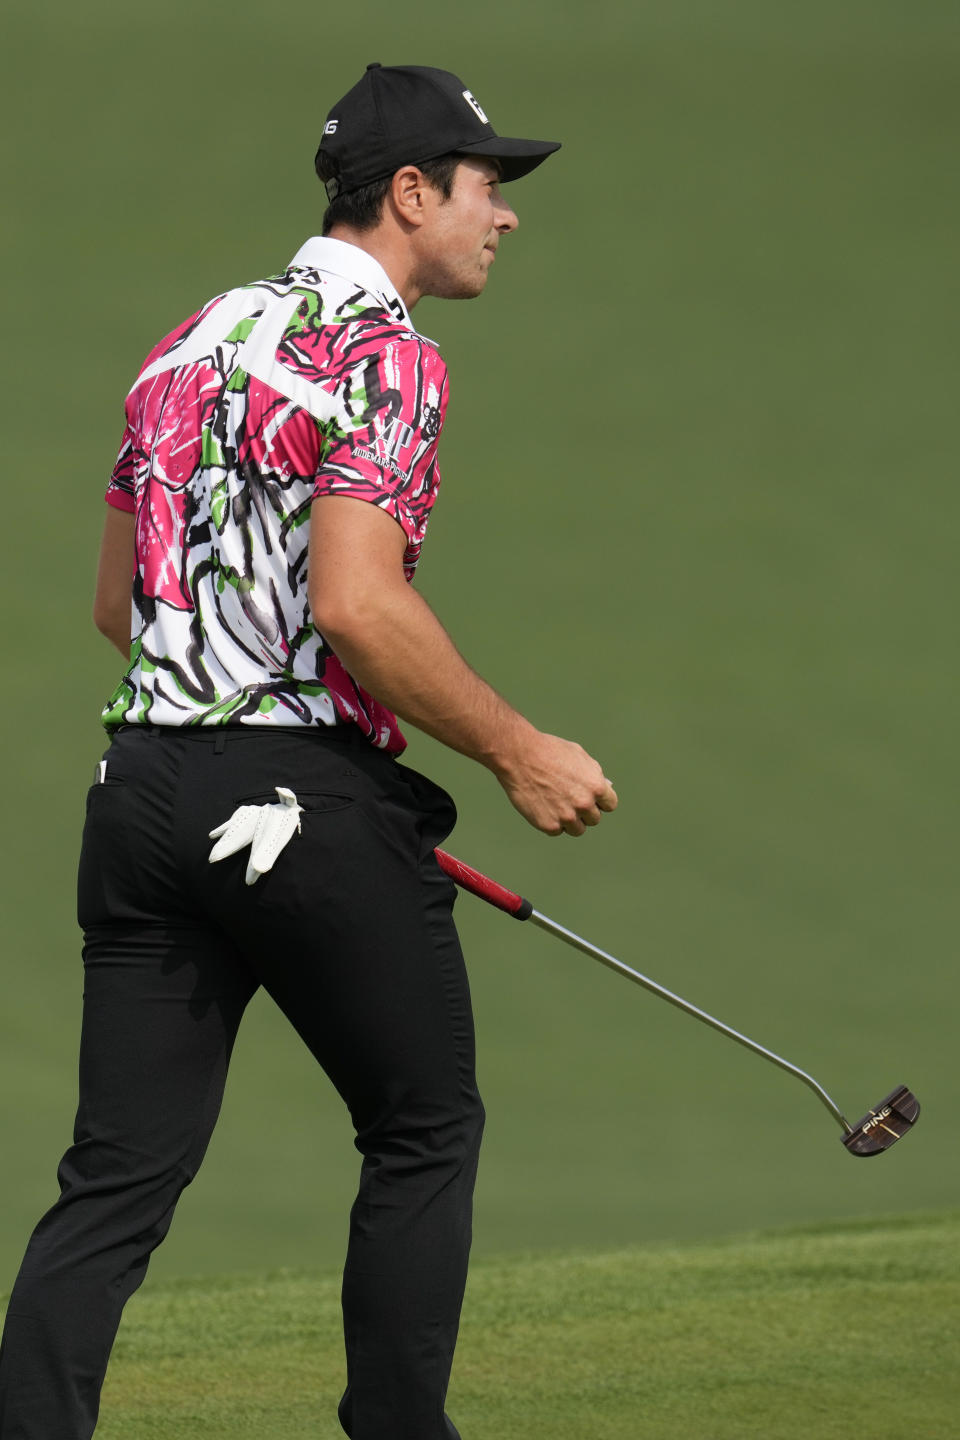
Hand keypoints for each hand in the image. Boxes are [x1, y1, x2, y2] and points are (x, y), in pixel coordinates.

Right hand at [492, 730, 617, 836]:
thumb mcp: (579, 756)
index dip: (599, 801)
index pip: (610, 805)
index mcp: (596, 787)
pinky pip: (557, 831)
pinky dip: (551, 822)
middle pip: (594, 819)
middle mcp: (584, 804)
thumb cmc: (549, 751)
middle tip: (567, 798)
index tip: (588, 797)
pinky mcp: (549, 825)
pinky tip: (542, 805)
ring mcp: (567, 817)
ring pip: (577, 829)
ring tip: (556, 804)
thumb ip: (595, 774)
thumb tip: (606, 787)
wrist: (519, 756)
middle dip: (584, 811)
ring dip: (570, 821)